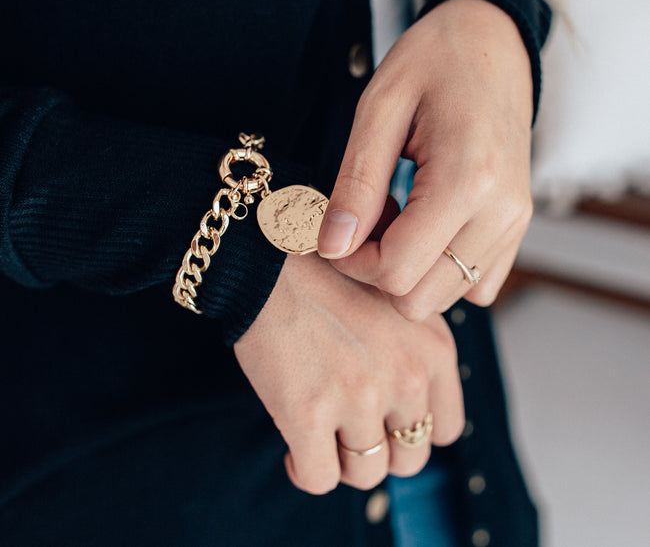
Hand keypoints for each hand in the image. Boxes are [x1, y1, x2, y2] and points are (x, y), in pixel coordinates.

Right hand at [234, 253, 463, 493]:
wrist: (271, 259)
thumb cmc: (328, 279)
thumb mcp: (396, 305)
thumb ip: (414, 353)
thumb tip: (407, 409)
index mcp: (434, 349)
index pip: (445, 428)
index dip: (410, 430)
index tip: (382, 420)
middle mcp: (406, 376)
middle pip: (410, 459)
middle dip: (379, 450)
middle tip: (348, 428)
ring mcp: (359, 396)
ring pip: (366, 475)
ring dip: (341, 461)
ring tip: (320, 433)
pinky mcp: (309, 412)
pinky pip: (318, 479)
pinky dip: (303, 470)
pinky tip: (293, 447)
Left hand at [318, 0, 533, 319]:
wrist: (492, 40)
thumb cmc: (433, 61)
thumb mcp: (379, 110)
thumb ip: (355, 185)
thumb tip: (331, 247)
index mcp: (467, 180)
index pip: (395, 270)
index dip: (350, 261)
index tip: (335, 230)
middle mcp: (501, 212)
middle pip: (420, 297)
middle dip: (376, 271)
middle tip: (362, 222)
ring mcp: (515, 223)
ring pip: (446, 296)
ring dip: (407, 271)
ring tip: (393, 218)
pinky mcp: (517, 226)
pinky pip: (475, 283)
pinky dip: (440, 270)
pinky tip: (423, 229)